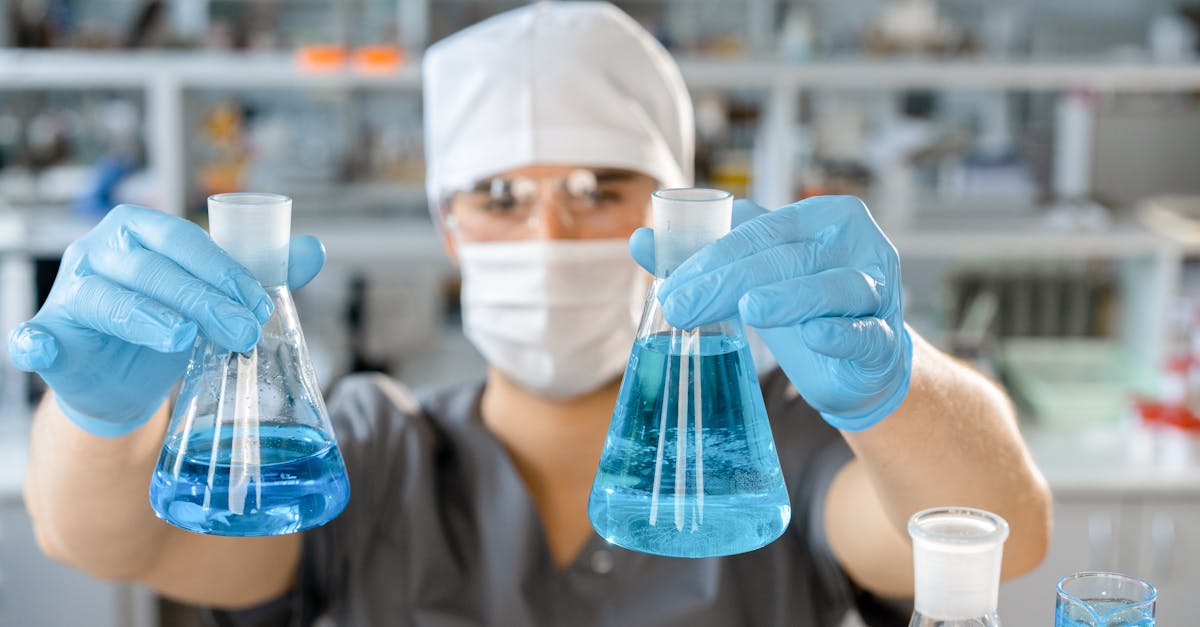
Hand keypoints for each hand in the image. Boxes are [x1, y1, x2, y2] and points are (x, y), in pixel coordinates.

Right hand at [7, 204, 325, 436]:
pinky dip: (33, 340)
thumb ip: (264, 272)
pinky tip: (40, 347)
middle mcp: (98, 252)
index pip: (182, 239)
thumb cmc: (171, 323)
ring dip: (144, 316)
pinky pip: (34, 335)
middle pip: (150, 268)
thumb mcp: (217, 297)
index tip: (261, 304)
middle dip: (201, 298)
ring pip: (104, 297)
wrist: (127, 379)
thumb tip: (315, 249)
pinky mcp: (50, 336)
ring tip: (181, 336)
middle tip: (243, 331)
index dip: (222, 269)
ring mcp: (69, 293)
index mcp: (138, 230)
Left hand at [629, 196, 911, 430]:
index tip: (669, 285)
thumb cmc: (803, 305)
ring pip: (832, 287)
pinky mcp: (885, 340)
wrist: (860, 363)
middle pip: (787, 258)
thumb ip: (703, 257)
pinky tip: (816, 335)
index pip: (761, 231)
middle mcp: (857, 246)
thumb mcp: (754, 277)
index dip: (712, 256)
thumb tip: (639, 238)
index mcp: (824, 218)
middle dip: (728, 282)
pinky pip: (865, 334)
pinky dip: (841, 334)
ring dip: (790, 297)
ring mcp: (878, 291)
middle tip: (679, 307)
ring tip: (749, 308)